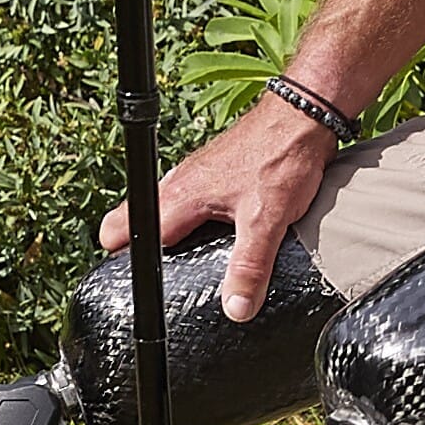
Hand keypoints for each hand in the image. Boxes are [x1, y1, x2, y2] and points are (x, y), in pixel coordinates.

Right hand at [98, 92, 335, 319]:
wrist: (303, 115)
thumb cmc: (281, 156)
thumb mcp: (266, 221)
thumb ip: (249, 266)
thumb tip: (235, 309)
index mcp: (180, 195)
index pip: (129, 232)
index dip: (121, 260)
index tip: (124, 286)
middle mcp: (179, 182)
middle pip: (136, 219)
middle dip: (133, 247)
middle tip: (152, 279)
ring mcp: (195, 174)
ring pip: (162, 208)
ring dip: (163, 233)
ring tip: (177, 263)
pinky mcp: (214, 172)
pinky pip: (186, 200)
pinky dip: (185, 219)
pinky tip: (208, 234)